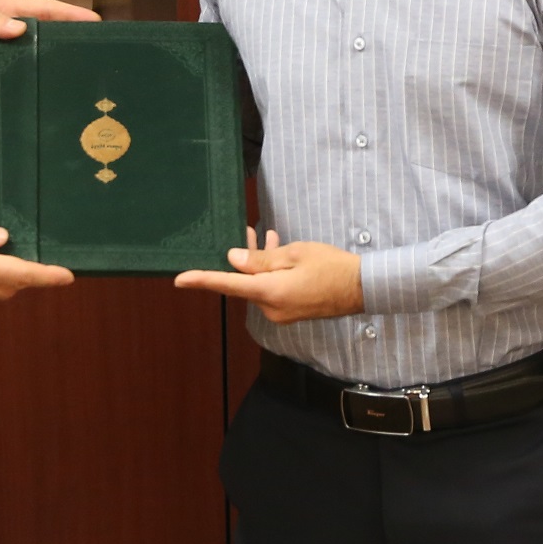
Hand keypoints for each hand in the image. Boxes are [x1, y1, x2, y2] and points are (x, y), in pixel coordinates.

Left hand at [173, 228, 362, 321]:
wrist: (363, 287)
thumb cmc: (332, 267)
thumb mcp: (294, 254)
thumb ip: (261, 259)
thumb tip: (234, 259)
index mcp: (270, 292)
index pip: (227, 285)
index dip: (201, 280)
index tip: (179, 279)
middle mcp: (271, 308)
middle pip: (244, 283)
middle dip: (242, 259)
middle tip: (245, 231)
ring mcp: (281, 313)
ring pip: (258, 284)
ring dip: (259, 263)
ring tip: (266, 236)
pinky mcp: (290, 311)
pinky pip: (271, 290)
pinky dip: (271, 273)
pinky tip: (278, 252)